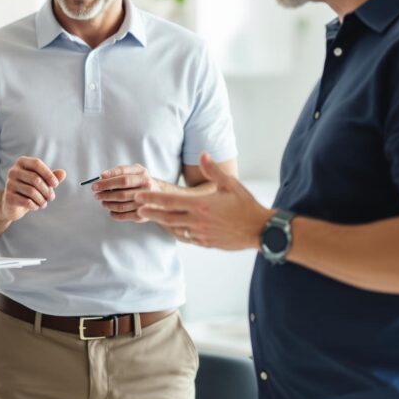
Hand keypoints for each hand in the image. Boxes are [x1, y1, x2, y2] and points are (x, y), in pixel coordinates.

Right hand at [0, 156, 66, 222]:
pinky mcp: (8, 197)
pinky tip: (36, 206)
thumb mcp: (42, 181)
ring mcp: (9, 184)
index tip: (56, 184)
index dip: (48, 174)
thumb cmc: (30, 189)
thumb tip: (63, 173)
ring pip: (32, 192)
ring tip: (44, 203)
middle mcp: (13, 171)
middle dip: (47, 190)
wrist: (13, 204)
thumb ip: (52, 176)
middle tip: (51, 197)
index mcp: (21, 162)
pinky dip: (35, 206)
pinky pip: (27, 202)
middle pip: (36, 179)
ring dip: (42, 200)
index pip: (37, 164)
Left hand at [91, 164, 161, 221]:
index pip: (123, 176)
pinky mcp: (142, 216)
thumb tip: (102, 177)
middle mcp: (146, 188)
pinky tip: (110, 210)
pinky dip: (113, 214)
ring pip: (121, 205)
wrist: (157, 195)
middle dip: (105, 192)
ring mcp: (145, 203)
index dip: (108, 179)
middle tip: (95, 193)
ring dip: (108, 203)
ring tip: (102, 201)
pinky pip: (124, 216)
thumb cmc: (139, 181)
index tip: (97, 182)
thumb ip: (118, 171)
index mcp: (143, 174)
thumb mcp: (132, 171)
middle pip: (122, 191)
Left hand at [136, 153, 269, 249]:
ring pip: (175, 228)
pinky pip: (187, 237)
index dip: (152, 199)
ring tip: (150, 218)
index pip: (170, 201)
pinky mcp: (206, 243)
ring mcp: (201, 234)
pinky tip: (173, 228)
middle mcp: (198, 220)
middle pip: (167, 217)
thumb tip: (203, 155)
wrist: (260, 230)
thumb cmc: (246, 206)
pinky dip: (177, 232)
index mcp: (201, 205)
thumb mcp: (230, 184)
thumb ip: (213, 171)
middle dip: (150, 213)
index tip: (139, 197)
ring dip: (162, 223)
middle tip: (137, 209)